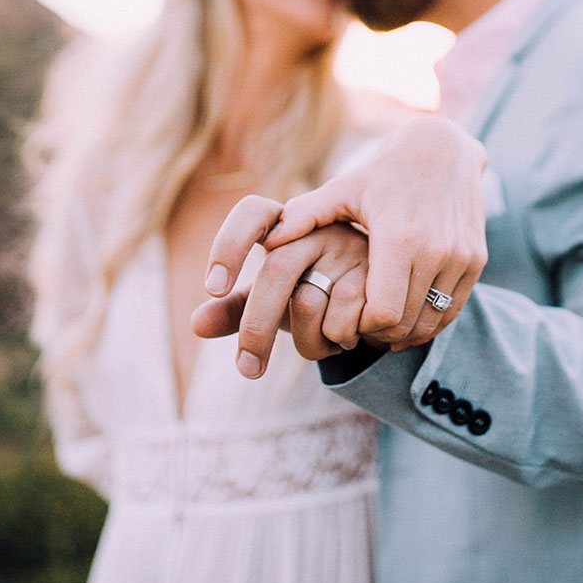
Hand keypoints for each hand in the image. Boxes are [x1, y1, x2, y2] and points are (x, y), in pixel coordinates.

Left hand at [191, 221, 370, 377]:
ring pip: (310, 304)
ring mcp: (351, 245)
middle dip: (256, 329)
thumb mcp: (277, 299)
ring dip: (312, 342)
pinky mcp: (380, 271)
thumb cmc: (318, 290)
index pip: (252, 213)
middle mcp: (317, 228)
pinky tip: (354, 337)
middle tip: (246, 369)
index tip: (213, 288)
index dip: (229, 244)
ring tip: (327, 341)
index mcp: (286, 226)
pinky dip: (343, 341)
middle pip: (275, 272)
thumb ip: (238, 310)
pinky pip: (347, 319)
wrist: (387, 286)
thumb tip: (195, 324)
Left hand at [201, 115, 488, 348]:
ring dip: (405, 332)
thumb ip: (305, 215)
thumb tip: (269, 241)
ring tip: (381, 322)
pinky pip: (452, 311)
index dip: (361, 326)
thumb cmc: (384, 174)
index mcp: (398, 238)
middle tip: (359, 327)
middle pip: (405, 325)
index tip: (347, 318)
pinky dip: (430, 321)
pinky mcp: (476, 260)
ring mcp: (461, 257)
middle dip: (379, 334)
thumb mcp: (344, 189)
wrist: (444, 152)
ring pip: (431, 323)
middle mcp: (436, 250)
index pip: (381, 314)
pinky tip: (406, 312)